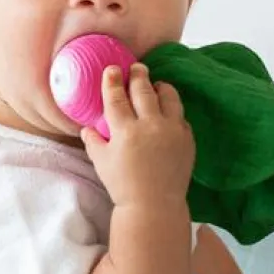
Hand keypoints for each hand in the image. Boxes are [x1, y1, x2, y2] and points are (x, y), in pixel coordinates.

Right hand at [83, 63, 194, 208]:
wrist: (154, 205)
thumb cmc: (123, 186)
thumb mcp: (101, 163)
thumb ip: (93, 141)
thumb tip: (86, 128)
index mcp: (125, 130)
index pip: (116, 97)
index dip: (112, 81)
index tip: (112, 69)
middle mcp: (150, 125)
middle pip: (143, 90)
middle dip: (138, 75)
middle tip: (136, 68)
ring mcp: (172, 131)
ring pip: (169, 97)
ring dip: (161, 88)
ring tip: (157, 85)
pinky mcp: (187, 139)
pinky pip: (181, 117)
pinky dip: (173, 111)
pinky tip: (168, 112)